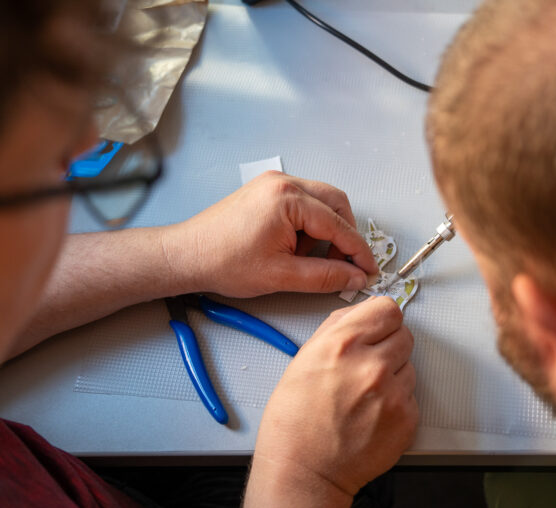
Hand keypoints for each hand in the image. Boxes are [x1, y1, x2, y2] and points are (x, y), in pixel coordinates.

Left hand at [162, 171, 378, 297]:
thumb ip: (325, 275)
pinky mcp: (267, 190)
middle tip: (344, 264)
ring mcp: (274, 183)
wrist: (186, 255)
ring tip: (310, 258)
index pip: (339, 224)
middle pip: (336, 203)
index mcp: (289, 199)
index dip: (358, 250)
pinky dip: (309, 224)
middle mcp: (284, 182)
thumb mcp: (281, 276)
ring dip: (327, 229)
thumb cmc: (224, 263)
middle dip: (345, 235)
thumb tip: (355, 277)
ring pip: (321, 201)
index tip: (368, 269)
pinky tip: (296, 247)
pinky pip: (303, 202)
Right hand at [244, 297, 417, 507]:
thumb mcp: (304, 359)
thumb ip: (337, 328)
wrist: (304, 470)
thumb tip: (362, 313)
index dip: (382, 319)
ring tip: (365, 395)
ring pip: (409, 365)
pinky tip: (372, 414)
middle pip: (404, 334)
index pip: (388, 308)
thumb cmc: (295, 422)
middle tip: (368, 365)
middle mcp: (370, 364)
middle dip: (389, 346)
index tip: (378, 328)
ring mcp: (392, 392)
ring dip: (393, 375)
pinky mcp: (406, 417)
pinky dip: (396, 402)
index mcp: (342, 343)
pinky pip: (411, 396)